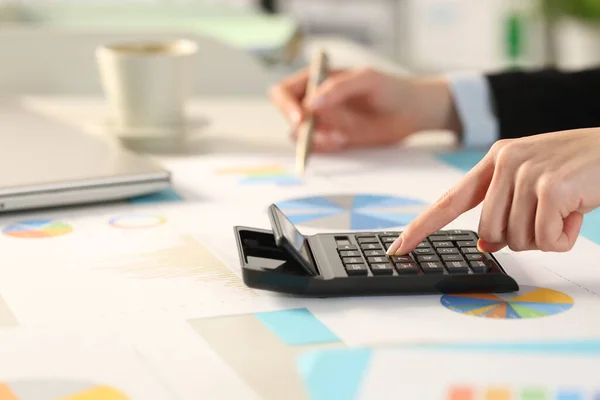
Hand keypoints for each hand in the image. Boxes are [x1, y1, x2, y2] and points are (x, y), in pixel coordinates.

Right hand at [269, 67, 460, 151]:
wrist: (411, 113)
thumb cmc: (391, 89)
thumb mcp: (367, 80)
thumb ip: (338, 88)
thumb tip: (311, 104)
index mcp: (317, 79)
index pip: (284, 91)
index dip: (286, 105)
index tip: (301, 118)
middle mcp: (315, 101)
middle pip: (288, 114)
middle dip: (301, 126)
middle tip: (323, 133)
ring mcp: (323, 122)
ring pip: (299, 134)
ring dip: (315, 139)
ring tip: (341, 137)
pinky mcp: (332, 140)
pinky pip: (316, 148)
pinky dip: (324, 148)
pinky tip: (344, 141)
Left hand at [387, 128, 599, 254]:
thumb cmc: (577, 169)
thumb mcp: (532, 184)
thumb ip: (502, 209)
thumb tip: (485, 243)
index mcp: (495, 160)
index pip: (448, 200)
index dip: (421, 227)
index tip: (399, 248)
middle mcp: (505, 161)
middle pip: (488, 232)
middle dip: (518, 237)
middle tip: (547, 216)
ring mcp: (526, 173)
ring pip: (515, 239)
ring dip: (544, 236)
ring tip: (564, 210)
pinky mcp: (550, 188)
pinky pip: (545, 240)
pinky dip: (564, 237)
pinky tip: (577, 212)